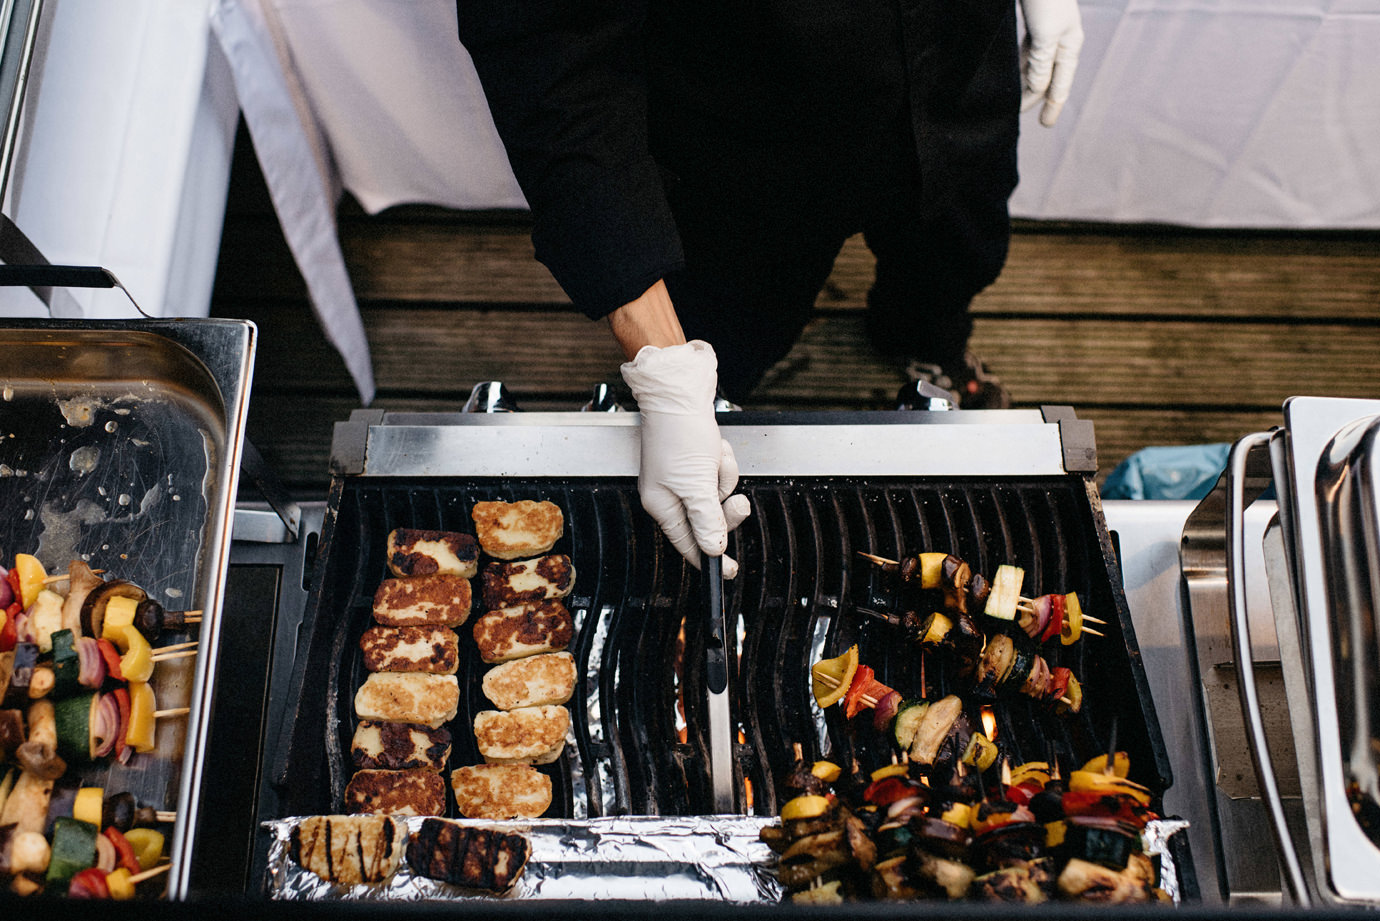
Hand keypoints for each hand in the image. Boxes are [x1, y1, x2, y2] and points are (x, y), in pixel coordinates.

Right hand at [620, 341, 750, 577]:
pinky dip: (721, 462)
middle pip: (707, 520)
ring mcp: (682, 476)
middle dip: (725, 508)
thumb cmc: (678, 432)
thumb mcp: (696, 484)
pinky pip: (717, 472)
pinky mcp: (694, 459)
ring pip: (716, 493)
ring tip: (716, 458)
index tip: (729, 570)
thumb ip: (706, 519)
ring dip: (723, 477)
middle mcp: (669, 494)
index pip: (688, 544)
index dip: (710, 558)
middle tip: (737, 503)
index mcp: (661, 506)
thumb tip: (713, 549)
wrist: (678, 391)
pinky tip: (715, 447)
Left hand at [1019, 0, 1083, 126]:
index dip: (1053, 105)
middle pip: (1046, 76)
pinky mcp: (1030, 21)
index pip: (1060, 83)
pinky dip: (1017, 66)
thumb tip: (1037, 88)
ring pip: (1033, 65)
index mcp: (1069, 45)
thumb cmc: (1045, 0)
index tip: (1045, 125)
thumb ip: (1041, 65)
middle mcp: (1059, 39)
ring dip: (1022, 83)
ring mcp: (1044, 30)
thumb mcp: (1046, 36)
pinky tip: (1008, 74)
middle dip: (1034, 96)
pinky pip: (1024, 52)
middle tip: (1017, 116)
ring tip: (1011, 101)